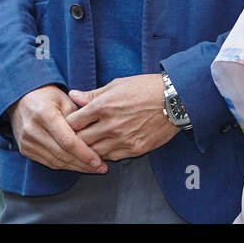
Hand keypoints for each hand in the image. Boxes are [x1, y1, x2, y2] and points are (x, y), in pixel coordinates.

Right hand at [8, 85, 106, 173]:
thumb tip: (93, 139)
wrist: (21, 98)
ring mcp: (26, 141)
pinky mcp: (25, 149)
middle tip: (101, 167)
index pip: (67, 141)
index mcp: (44, 114)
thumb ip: (78, 120)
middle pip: (62, 154)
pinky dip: (64, 165)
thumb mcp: (65, 100)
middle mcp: (32, 129)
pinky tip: (77, 165)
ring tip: (92, 168)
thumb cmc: (47, 97)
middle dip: (83, 164)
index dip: (84, 153)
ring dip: (76, 167)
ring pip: (56, 161)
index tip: (99, 161)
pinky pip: (48, 162)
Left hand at [64, 74, 179, 160]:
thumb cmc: (145, 88)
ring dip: (90, 149)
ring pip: (95, 152)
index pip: (74, 122)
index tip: (70, 123)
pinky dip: (105, 154)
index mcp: (103, 106)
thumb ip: (93, 94)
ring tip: (89, 144)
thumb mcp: (117, 85)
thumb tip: (73, 95)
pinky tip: (105, 147)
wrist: (174, 101)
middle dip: (75, 138)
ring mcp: (123, 139)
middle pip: (81, 140)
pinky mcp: (135, 149)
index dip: (69, 123)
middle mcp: (111, 125)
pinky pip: (112, 157)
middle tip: (75, 136)